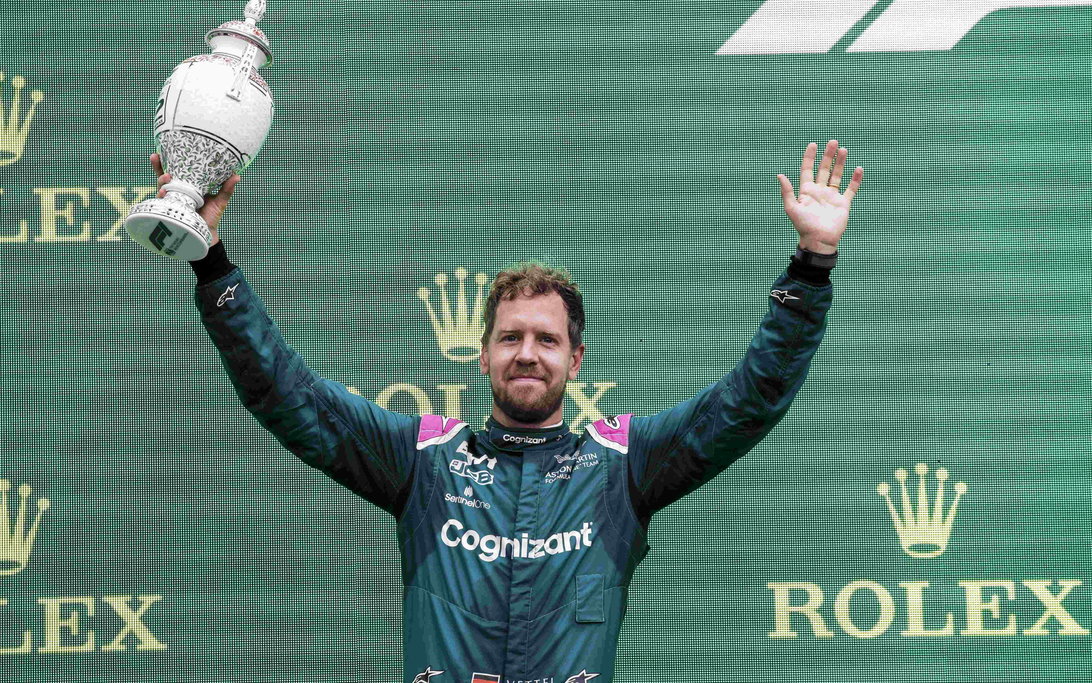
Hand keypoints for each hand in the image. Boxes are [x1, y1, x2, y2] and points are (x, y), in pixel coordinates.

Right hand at [151, 153, 240, 246]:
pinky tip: (163, 192)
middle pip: (164, 176)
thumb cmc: (212, 216)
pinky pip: (162, 202)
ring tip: (166, 176)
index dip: (169, 160)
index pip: (177, 170)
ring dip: (161, 180)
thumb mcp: (220, 201)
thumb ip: (226, 189)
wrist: (207, 234)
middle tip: (157, 157)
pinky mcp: (170, 211)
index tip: (163, 150)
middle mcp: (178, 191)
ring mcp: (172, 201)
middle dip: (158, 166)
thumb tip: (237, 175)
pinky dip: (161, 196)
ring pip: (161, 187)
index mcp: (188, 185)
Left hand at [777, 140, 862, 254]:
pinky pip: (850, 189)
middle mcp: (819, 191)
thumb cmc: (804, 226)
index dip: (810, 157)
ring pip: (837, 175)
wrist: (819, 240)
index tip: (813, 144)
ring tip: (843, 150)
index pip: (808, 170)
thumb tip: (779, 175)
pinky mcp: (843, 203)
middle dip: (828, 156)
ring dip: (840, 163)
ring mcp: (832, 197)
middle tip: (832, 142)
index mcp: (806, 191)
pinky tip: (858, 169)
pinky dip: (855, 180)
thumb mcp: (791, 208)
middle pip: (824, 169)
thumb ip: (787, 192)